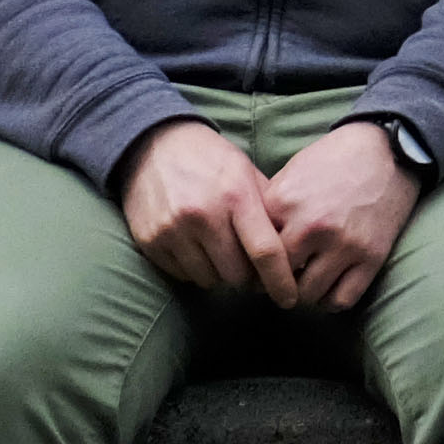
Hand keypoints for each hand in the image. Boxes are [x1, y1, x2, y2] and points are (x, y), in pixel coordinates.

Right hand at [119, 117, 287, 301]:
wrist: (153, 144)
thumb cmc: (210, 159)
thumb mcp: (246, 171)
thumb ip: (269, 209)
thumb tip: (293, 251)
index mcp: (235, 195)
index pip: (265, 251)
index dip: (280, 281)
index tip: (289, 299)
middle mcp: (203, 215)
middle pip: (237, 275)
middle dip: (247, 277)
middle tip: (247, 265)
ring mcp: (173, 229)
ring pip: (209, 279)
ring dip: (219, 273)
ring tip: (218, 249)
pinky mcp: (150, 241)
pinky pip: (182, 275)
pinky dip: (194, 269)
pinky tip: (194, 245)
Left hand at [258, 121, 422, 313]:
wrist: (386, 151)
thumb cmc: (333, 160)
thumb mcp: (290, 173)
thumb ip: (268, 208)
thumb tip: (248, 242)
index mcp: (284, 203)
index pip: (253, 252)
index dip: (252, 264)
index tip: (256, 268)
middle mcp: (311, 226)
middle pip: (278, 278)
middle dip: (274, 284)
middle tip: (278, 282)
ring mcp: (343, 244)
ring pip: (309, 295)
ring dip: (302, 295)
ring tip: (302, 285)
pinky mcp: (371, 257)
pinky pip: (342, 299)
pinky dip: (330, 302)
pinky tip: (326, 290)